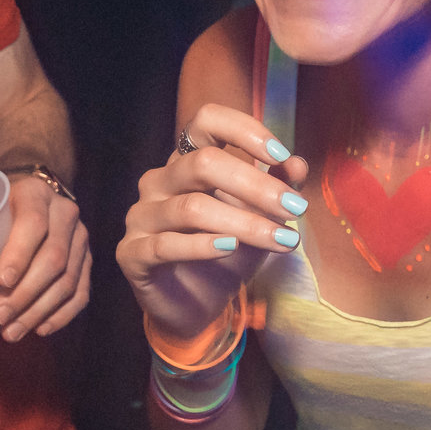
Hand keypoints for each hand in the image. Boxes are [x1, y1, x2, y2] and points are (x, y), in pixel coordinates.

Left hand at [0, 174, 89, 341]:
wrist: (35, 195)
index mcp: (35, 194)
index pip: (33, 223)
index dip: (19, 253)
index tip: (0, 281)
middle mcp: (65, 213)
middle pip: (53, 258)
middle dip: (26, 293)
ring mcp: (81, 239)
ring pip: (68, 281)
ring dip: (39, 311)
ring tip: (12, 331)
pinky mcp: (87, 261)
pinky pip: (81, 293)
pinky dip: (62, 315)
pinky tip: (40, 329)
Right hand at [117, 103, 310, 342]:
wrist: (196, 308)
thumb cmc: (228, 255)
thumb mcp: (260, 219)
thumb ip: (278, 189)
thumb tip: (298, 164)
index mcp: (187, 162)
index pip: (206, 121)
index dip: (243, 130)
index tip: (281, 155)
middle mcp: (159, 182)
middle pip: (202, 164)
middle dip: (255, 185)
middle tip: (295, 210)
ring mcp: (141, 217)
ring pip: (191, 208)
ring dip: (243, 224)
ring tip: (282, 240)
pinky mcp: (132, 253)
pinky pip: (165, 245)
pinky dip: (202, 246)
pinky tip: (231, 249)